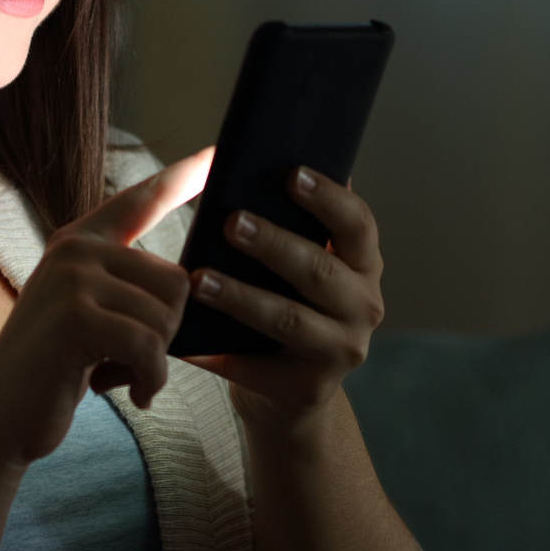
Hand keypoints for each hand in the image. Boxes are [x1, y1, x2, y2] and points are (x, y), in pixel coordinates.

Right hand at [0, 150, 210, 465]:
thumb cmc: (56, 370)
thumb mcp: (89, 314)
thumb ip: (128, 287)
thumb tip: (194, 282)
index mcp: (81, 242)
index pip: (142, 199)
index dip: (185, 175)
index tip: (219, 152)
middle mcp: (76, 249)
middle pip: (177, 280)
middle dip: (168, 332)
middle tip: (130, 360)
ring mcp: (72, 279)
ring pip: (167, 317)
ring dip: (157, 362)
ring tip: (120, 374)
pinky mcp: (75, 317)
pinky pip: (149, 346)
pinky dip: (151, 380)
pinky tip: (133, 394)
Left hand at [183, 168, 385, 430]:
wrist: (288, 391)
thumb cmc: (287, 304)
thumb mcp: (302, 264)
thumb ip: (295, 224)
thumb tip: (266, 159)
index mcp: (363, 264)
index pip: (357, 224)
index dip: (328, 198)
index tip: (291, 173)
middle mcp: (364, 307)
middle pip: (320, 271)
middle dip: (274, 244)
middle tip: (230, 222)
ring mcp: (342, 351)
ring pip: (288, 320)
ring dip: (241, 298)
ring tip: (200, 280)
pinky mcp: (309, 389)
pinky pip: (259, 368)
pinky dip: (220, 354)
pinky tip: (185, 339)